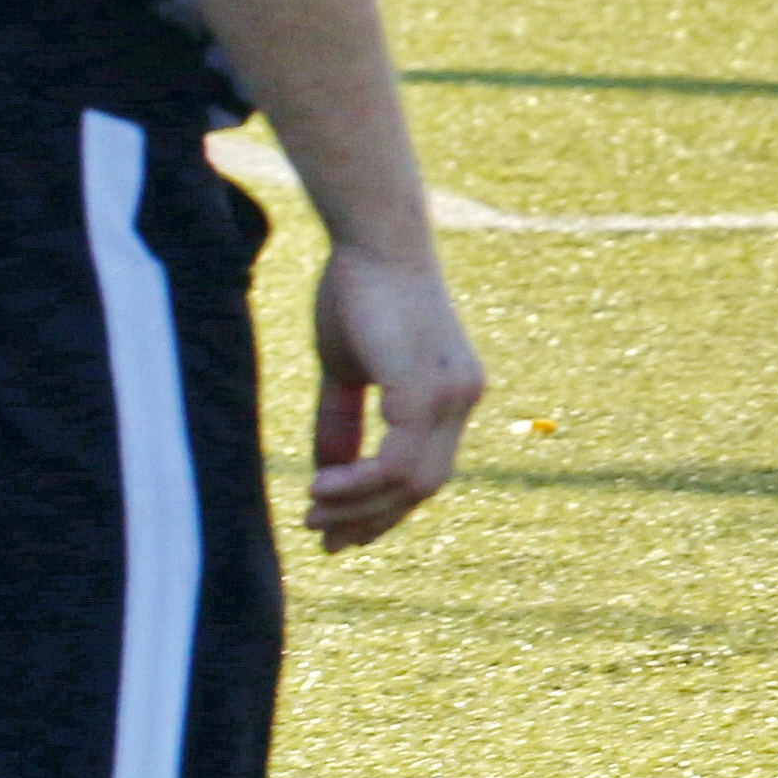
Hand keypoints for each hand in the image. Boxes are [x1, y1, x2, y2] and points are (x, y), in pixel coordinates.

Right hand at [309, 241, 481, 550]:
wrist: (373, 241)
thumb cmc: (357, 293)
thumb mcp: (346, 371)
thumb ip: (341, 424)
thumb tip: (326, 476)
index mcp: (453, 394)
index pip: (427, 470)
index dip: (384, 507)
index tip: (339, 531)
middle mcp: (463, 398)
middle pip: (425, 485)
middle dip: (373, 518)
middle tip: (323, 537)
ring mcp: (452, 396)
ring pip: (413, 481)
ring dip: (359, 507)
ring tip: (313, 513)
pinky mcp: (426, 390)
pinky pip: (399, 461)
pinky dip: (361, 484)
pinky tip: (321, 488)